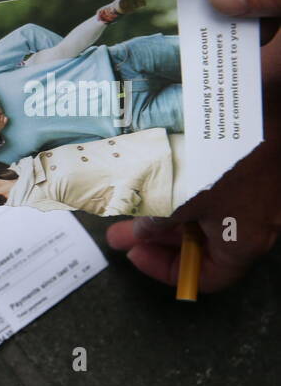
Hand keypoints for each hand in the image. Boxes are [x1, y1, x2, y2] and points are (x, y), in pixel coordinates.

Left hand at [106, 96, 280, 292]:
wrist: (270, 108)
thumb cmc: (228, 159)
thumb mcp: (182, 197)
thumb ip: (157, 222)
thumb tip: (141, 234)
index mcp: (245, 242)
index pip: (209, 278)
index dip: (167, 270)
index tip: (136, 254)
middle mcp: (257, 225)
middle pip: (204, 247)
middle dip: (159, 240)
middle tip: (120, 232)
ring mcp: (257, 199)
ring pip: (208, 218)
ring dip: (170, 216)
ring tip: (132, 206)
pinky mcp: (253, 174)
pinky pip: (217, 194)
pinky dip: (188, 194)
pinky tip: (161, 182)